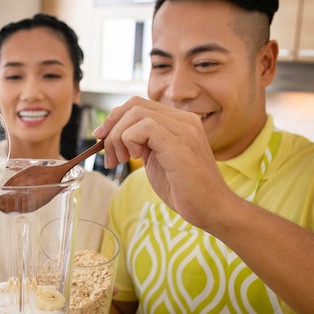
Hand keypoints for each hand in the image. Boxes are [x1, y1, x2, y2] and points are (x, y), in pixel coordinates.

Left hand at [93, 96, 232, 228]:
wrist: (211, 209)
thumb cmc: (184, 189)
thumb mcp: (156, 159)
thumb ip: (141, 143)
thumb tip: (113, 133)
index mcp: (179, 121)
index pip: (138, 104)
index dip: (114, 119)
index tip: (102, 139)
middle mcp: (183, 120)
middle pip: (133, 105)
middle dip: (111, 128)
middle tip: (109, 155)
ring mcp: (183, 129)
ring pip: (135, 114)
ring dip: (118, 137)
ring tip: (121, 160)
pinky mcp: (179, 143)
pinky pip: (144, 127)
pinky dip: (129, 141)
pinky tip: (135, 158)